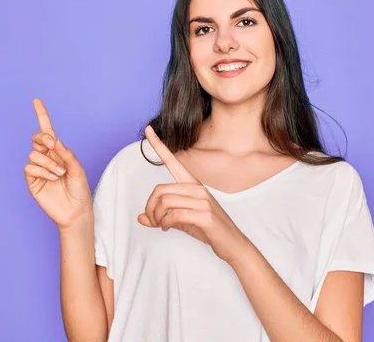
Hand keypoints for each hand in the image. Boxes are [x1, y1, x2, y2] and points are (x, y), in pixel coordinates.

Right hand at [24, 98, 91, 229]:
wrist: (76, 211)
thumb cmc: (80, 190)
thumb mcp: (77, 168)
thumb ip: (66, 153)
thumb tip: (55, 140)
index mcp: (59, 152)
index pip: (48, 131)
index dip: (42, 115)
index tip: (36, 100)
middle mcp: (47, 158)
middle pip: (37, 138)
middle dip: (44, 138)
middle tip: (53, 145)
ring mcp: (38, 169)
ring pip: (34, 154)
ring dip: (48, 162)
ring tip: (59, 174)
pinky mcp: (32, 180)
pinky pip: (30, 167)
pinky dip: (42, 171)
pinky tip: (52, 178)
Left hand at [137, 126, 251, 264]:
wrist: (232, 244)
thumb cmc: (207, 229)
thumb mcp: (181, 220)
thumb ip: (162, 216)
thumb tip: (141, 218)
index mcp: (192, 184)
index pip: (173, 161)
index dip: (158, 145)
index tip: (148, 129)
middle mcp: (197, 188)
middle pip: (159, 190)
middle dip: (150, 209)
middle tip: (153, 221)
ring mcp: (202, 201)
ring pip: (164, 203)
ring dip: (157, 218)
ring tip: (162, 225)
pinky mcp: (205, 215)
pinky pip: (174, 215)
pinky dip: (165, 224)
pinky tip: (168, 228)